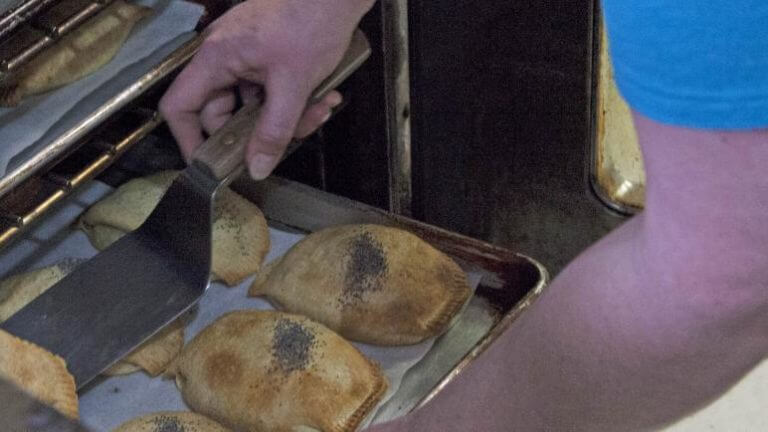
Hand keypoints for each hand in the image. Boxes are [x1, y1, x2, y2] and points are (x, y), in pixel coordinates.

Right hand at [159, 0, 373, 178]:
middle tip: (290, 139)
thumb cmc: (311, 22)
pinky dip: (296, 101)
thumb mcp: (294, 84)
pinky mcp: (268, 56)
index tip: (209, 166)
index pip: (179, 106)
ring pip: (254, 106)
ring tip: (320, 109)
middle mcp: (224, 58)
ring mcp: (246, 57)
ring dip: (287, 118)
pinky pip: (271, 91)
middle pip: (223, 113)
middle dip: (259, 132)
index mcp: (215, 59)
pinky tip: (325, 97)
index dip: (187, 139)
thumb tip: (257, 169)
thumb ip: (274, 130)